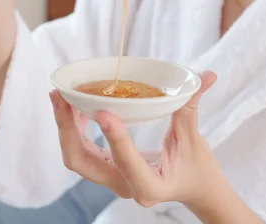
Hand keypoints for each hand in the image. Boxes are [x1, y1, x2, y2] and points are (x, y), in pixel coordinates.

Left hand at [49, 71, 221, 206]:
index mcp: (149, 186)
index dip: (114, 137)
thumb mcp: (195, 141)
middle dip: (66, 130)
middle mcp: (124, 186)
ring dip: (65, 126)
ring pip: (76, 157)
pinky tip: (73, 104)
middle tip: (59, 96)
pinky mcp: (106, 168)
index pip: (126, 163)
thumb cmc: (197, 169)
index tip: (103, 111)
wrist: (194, 190)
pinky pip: (81, 149)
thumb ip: (191, 107)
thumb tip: (206, 75)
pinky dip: (73, 127)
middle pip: (82, 162)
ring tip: (59, 95)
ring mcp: (111, 179)